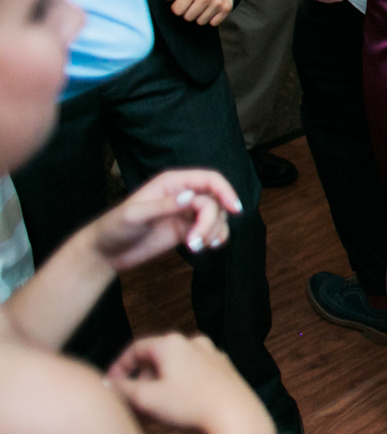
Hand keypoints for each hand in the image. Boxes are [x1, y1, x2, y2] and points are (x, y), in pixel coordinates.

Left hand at [91, 169, 241, 269]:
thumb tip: (192, 197)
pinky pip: (211, 230)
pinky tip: (205, 247)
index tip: (234, 209)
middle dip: (212, 223)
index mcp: (172, 183)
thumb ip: (164, 205)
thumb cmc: (113, 228)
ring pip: (217, 217)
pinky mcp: (186, 230)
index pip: (209, 180)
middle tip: (196, 242)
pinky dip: (215, 238)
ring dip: (214, 232)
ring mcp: (185, 213)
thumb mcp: (135, 215)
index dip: (226, 191)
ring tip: (197, 247)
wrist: (104, 253)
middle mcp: (183, 195)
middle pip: (215, 202)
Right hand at [107, 333, 264, 433]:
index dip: (118, 368)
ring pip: (174, 370)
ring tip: (151, 413)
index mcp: (172, 343)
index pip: (136, 349)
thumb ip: (121, 390)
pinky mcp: (224, 371)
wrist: (236, 416)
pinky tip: (175, 410)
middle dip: (140, 383)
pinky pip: (193, 376)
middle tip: (131, 406)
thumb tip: (106, 385)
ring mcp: (212, 356)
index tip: (110, 386)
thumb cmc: (190, 405)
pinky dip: (178, 389)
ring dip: (158, 388)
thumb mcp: (146, 399)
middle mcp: (194, 343)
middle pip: (156, 360)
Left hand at [164, 0, 234, 25]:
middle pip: (188, 17)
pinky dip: (211, 18)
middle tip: (192, 4)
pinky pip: (213, 23)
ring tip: (201, 6)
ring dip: (199, 16)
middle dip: (188, 12)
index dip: (177, 7)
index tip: (182, 3)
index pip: (177, 11)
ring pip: (200, 22)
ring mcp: (217, 3)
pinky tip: (210, 9)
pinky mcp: (226, 8)